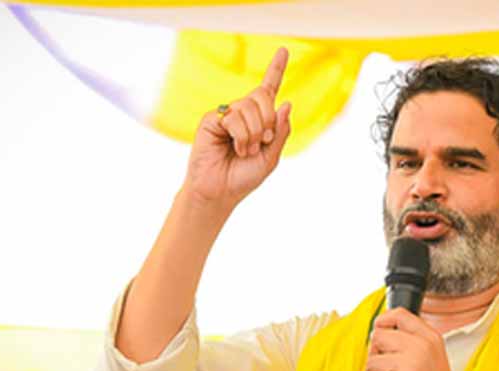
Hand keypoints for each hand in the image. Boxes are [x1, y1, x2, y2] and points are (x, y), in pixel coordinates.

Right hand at [184, 48, 291, 209]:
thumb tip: (287, 103)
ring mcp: (227, 114)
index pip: (268, 90)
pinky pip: (234, 117)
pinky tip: (235, 148)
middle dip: (268, 121)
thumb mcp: (271, 157)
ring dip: (254, 134)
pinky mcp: (212, 119)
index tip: (284, 50)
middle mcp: (242, 113)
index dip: (276, 69)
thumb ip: (280, 132)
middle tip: (261, 143)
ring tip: (245, 150)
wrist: (220, 191)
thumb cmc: (243, 177)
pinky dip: (241, 136)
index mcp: (258, 120)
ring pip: (249, 107)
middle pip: (263, 96)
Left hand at [364, 308, 470, 370]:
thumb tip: (378, 335)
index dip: (383, 322)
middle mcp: (422, 347)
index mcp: (430, 338)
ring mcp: (413, 364)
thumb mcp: (432, 358)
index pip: (399, 315)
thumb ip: (411, 343)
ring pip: (371, 363)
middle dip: (376, 357)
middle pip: (378, 337)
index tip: (379, 331)